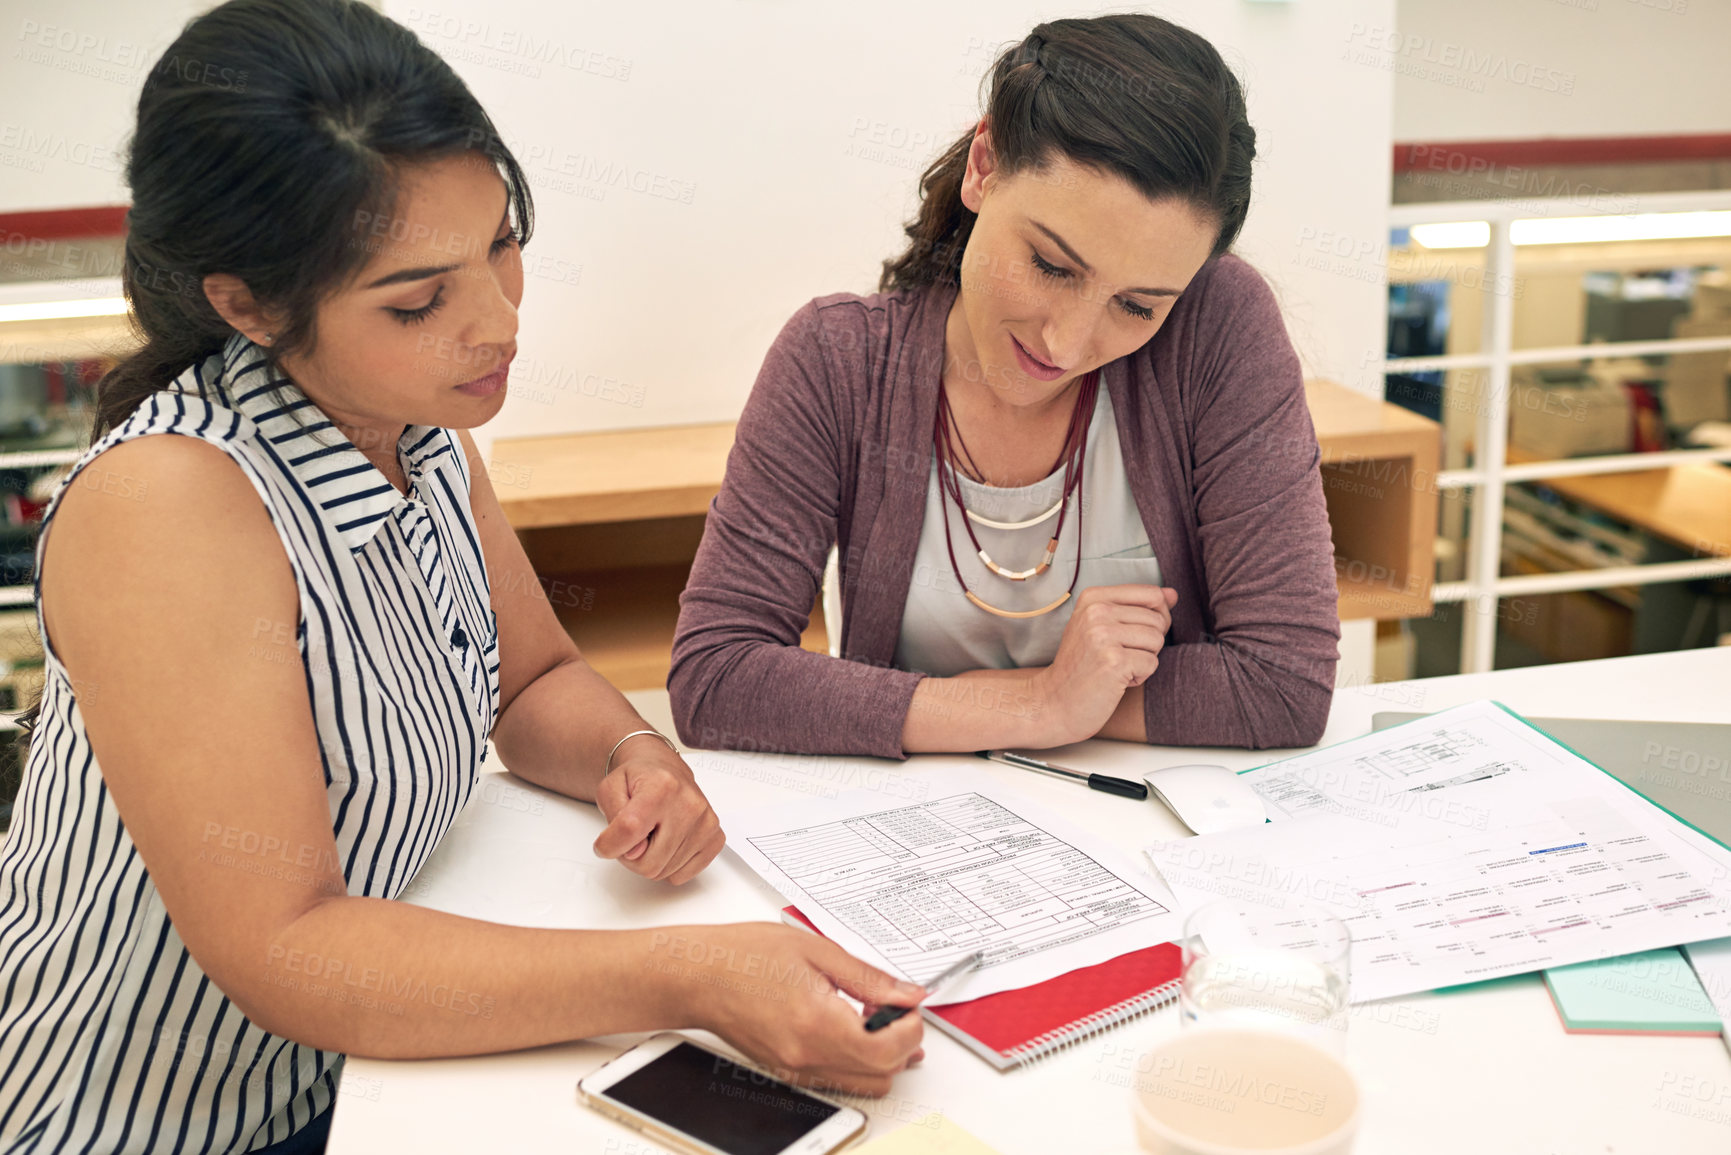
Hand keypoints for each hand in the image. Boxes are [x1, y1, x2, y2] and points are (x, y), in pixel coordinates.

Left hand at [592, 737, 725, 884]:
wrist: (665, 770)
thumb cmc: (638, 780)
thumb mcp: (610, 789)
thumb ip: (614, 819)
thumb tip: (634, 851)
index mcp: (662, 786)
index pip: (629, 830)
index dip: (609, 845)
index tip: (604, 844)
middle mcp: (689, 804)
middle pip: (648, 862)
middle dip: (630, 857)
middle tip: (631, 838)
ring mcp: (706, 823)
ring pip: (664, 872)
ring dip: (649, 860)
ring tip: (650, 836)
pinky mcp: (715, 839)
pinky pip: (682, 875)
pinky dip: (668, 866)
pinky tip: (666, 844)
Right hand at [680, 923, 926, 1096]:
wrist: (699, 975)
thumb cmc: (745, 956)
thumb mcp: (818, 951)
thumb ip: (869, 978)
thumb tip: (907, 994)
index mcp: (818, 1024)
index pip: (887, 1050)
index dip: (910, 1027)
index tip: (909, 1005)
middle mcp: (807, 1057)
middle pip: (881, 1075)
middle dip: (901, 1043)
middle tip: (895, 1008)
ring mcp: (796, 1070)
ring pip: (862, 1085)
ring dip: (880, 1057)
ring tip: (874, 1017)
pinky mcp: (788, 1071)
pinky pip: (837, 1079)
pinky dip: (855, 1060)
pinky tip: (850, 1026)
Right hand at [1034, 584, 1177, 744]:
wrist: (1054, 702)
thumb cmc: (1082, 666)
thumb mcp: (1103, 627)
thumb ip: (1138, 607)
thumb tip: (1173, 594)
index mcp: (1093, 598)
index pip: (1151, 594)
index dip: (1155, 617)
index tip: (1131, 635)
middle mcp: (1097, 612)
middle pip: (1158, 619)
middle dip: (1147, 643)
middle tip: (1118, 656)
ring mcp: (1104, 636)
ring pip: (1157, 640)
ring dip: (1143, 660)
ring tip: (1116, 667)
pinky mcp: (1114, 662)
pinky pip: (1152, 664)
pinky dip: (1139, 677)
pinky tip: (1116, 680)